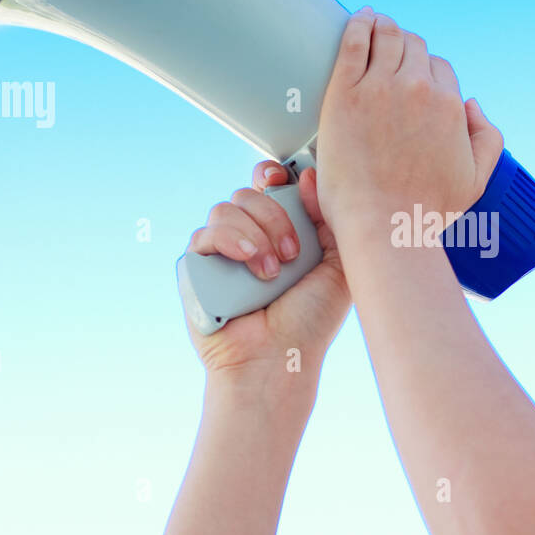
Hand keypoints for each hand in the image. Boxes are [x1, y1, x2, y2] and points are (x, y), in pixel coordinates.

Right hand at [183, 161, 350, 379]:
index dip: (273, 174)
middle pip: (248, 193)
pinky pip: (203, 234)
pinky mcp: (196, 269)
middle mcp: (248, 239)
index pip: (267, 186)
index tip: (285, 177)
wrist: (280, 360)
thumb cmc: (310, 322)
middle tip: (293, 253)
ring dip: (255, 234)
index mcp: (279, 232)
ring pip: (225, 209)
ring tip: (272, 272)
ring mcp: (219, 253)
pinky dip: (230, 242)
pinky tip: (249, 265)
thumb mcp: (337, 266)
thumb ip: (329, 220)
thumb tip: (308, 177)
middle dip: (274, 216)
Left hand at [315, 7, 503, 242]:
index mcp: (449, 105)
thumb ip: (488, 137)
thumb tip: (471, 105)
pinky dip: (358, 25)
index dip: (426, 70)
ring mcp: (379, 89)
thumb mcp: (477, 177)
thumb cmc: (427, 210)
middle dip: (405, 46)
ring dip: (383, 27)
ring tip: (374, 24)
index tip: (412, 73)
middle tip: (390, 49)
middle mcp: (418, 89)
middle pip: (413, 47)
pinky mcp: (344, 94)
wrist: (386, 226)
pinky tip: (359, 19)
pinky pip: (353, 43)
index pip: (439, 68)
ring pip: (386, 36)